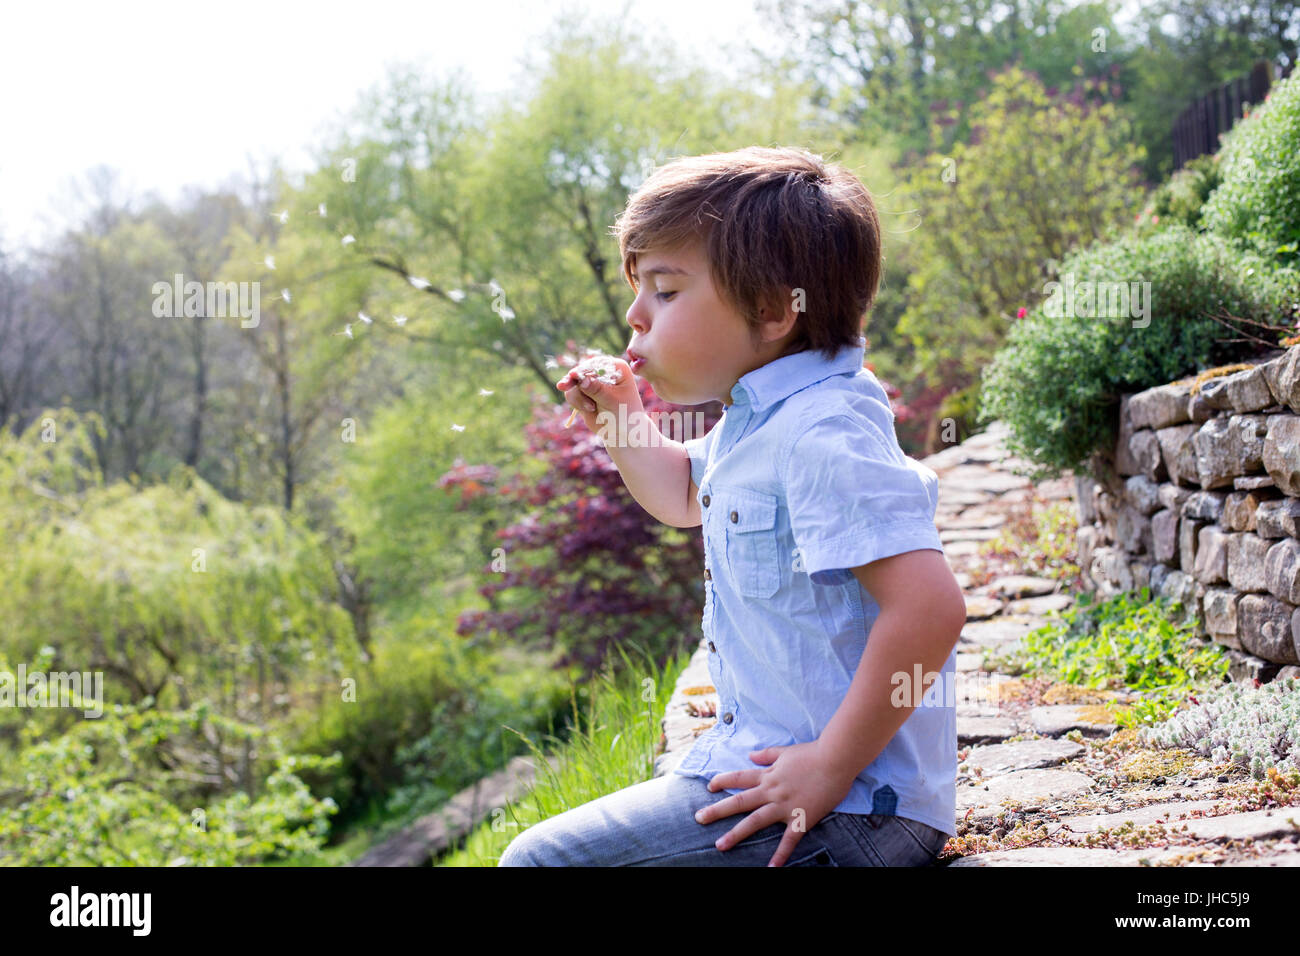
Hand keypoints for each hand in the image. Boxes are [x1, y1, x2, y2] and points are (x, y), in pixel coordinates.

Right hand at [556, 356, 642, 435]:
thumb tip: (582, 379)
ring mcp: (591, 382)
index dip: (583, 370)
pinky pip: (571, 393)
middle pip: (581, 371)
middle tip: (562, 386)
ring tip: (592, 408)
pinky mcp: (583, 393)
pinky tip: (589, 410)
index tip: (573, 375)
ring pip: (573, 384)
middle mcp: (603, 372)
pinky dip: (576, 403)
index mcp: (616, 368)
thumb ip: (597, 389)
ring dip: (579, 398)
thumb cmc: (624, 414)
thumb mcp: (612, 400)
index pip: (596, 364)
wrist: (621, 432)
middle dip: (573, 381)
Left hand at [693, 740, 855, 866]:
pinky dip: (781, 854)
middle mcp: (771, 791)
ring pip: (755, 821)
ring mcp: (784, 806)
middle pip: (739, 802)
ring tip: (720, 845)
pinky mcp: (801, 818)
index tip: (709, 786)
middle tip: (698, 818)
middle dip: (717, 810)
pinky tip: (771, 867)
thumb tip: (750, 756)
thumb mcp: (785, 751)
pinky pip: (789, 840)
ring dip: (737, 834)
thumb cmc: (812, 753)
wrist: (835, 759)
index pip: (740, 778)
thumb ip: (766, 755)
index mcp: (768, 775)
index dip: (723, 781)